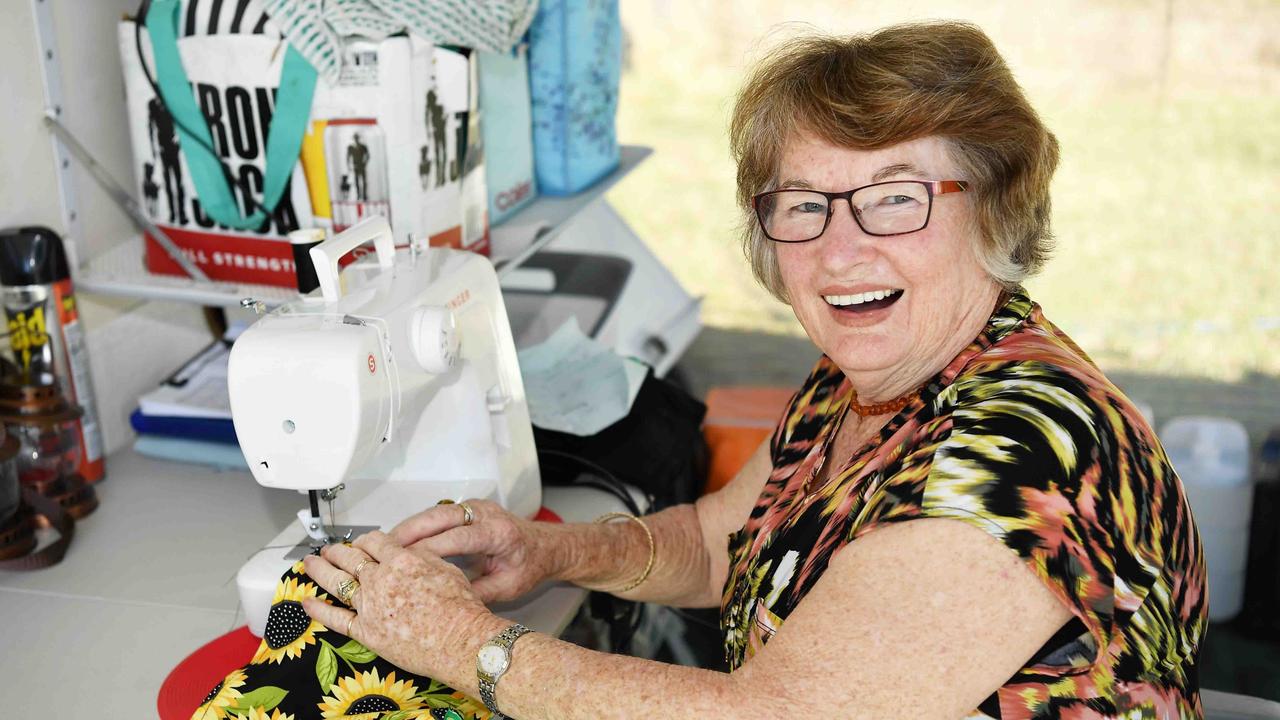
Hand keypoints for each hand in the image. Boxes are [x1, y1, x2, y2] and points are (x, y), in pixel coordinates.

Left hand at [302, 531, 500, 684]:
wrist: (460, 641)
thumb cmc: (461, 608)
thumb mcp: (445, 569)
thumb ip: (421, 558)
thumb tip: (407, 553)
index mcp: (401, 560)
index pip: (375, 541)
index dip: (366, 540)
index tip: (362, 542)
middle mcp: (380, 580)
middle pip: (351, 558)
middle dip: (337, 551)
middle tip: (329, 549)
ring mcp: (369, 606)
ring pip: (337, 582)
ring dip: (320, 570)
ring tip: (310, 564)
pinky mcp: (365, 632)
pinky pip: (335, 619)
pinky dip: (319, 610)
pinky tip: (307, 603)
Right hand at [390, 499, 563, 602]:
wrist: (545, 547)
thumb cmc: (530, 566)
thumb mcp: (508, 587)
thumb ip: (477, 594)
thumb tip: (444, 605)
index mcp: (498, 532)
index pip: (456, 538)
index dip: (427, 550)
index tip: (402, 563)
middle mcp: (485, 513)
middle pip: (438, 517)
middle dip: (408, 532)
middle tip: (381, 550)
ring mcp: (475, 506)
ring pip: (433, 512)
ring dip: (408, 528)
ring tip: (382, 547)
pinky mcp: (467, 508)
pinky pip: (436, 514)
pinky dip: (417, 526)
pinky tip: (398, 542)